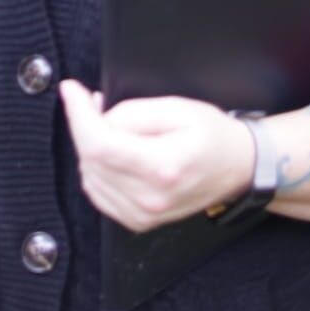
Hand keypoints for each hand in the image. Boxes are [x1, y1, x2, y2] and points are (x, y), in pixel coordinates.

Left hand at [58, 79, 254, 233]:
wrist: (239, 168)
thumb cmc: (214, 136)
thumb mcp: (178, 108)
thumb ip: (133, 112)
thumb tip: (98, 116)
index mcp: (162, 168)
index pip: (99, 144)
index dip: (78, 114)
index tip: (71, 89)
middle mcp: (149, 198)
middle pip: (90, 159)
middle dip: (85, 125)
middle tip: (95, 103)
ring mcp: (143, 215)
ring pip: (89, 176)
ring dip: (90, 147)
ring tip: (111, 127)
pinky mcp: (137, 221)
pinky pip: (98, 192)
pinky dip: (96, 169)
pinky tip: (113, 152)